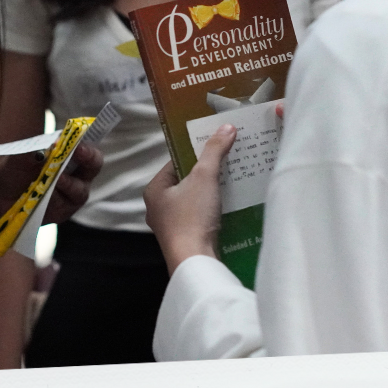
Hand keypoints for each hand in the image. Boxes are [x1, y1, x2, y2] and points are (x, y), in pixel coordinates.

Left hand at [0, 142, 105, 223]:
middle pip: (93, 167)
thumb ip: (36, 149)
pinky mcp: (63, 212)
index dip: (89, 146)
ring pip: (79, 189)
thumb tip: (54, 144)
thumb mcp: (20, 157)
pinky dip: (54, 199)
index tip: (80, 144)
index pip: (88, 148)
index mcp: (69, 156)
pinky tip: (42, 195)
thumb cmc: (14, 171)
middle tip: (78, 152)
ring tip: (55, 179)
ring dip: (67, 183)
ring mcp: (71, 195)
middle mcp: (76, 175)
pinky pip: (64, 205)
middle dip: (88, 159)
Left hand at [142, 123, 235, 271]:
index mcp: (154, 190)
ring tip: (233, 181)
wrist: (195, 260)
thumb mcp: (204, 177)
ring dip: (211, 192)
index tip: (217, 147)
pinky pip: (199, 216)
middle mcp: (157, 207)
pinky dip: (212, 210)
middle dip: (207, 173)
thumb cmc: (193, 216)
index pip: (175, 162)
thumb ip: (214, 151)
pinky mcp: (184, 239)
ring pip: (193, 200)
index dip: (196, 153)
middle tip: (229, 163)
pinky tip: (229, 205)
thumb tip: (227, 127)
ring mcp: (170, 225)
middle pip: (185, 181)